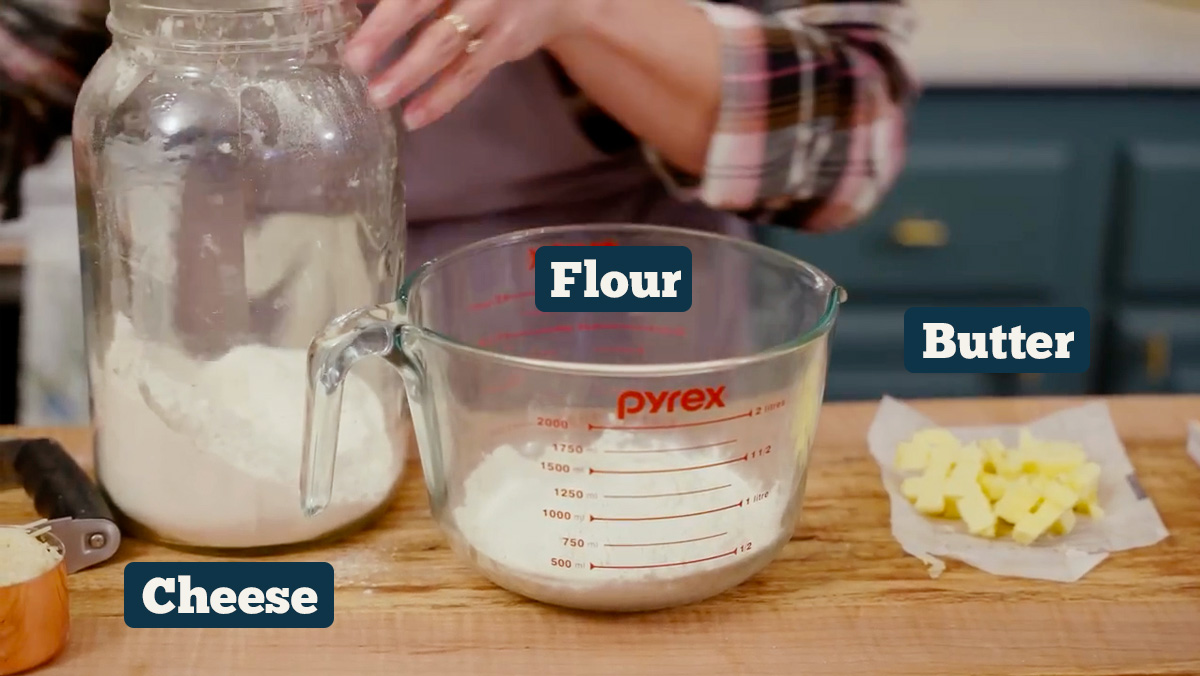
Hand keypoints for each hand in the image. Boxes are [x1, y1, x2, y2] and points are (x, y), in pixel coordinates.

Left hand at [344, 0, 595, 128]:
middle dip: (383, 30)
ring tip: (377, 97)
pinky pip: (470, 73)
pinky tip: (414, 117)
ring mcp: (490, 7)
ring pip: (445, 42)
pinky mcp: (505, 41)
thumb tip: (320, 7)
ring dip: (410, 72)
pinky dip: (442, 97)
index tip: (312, 9)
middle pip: (418, 1)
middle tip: (353, 60)